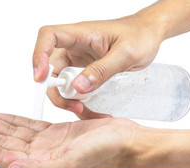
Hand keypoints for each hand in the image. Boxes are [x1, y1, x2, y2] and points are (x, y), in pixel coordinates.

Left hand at [0, 112, 140, 167]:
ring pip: (13, 133)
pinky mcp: (58, 132)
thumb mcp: (74, 164)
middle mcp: (43, 156)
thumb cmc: (107, 153)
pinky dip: (13, 120)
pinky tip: (1, 117)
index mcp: (44, 165)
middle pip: (4, 143)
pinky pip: (29, 125)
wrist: (128, 141)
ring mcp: (50, 143)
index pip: (4, 156)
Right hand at [33, 13, 164, 118]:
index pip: (48, 37)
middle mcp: (75, 46)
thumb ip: (103, 70)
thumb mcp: (126, 54)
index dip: (39, 56)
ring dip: (67, 99)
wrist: (150, 35)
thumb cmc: (141, 36)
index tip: (41, 78)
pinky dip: (79, 100)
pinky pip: (74, 87)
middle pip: (50, 67)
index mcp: (81, 34)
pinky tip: (93, 109)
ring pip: (61, 81)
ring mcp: (79, 59)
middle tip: (73, 106)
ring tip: (85, 111)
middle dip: (55, 90)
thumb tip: (77, 87)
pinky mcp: (86, 69)